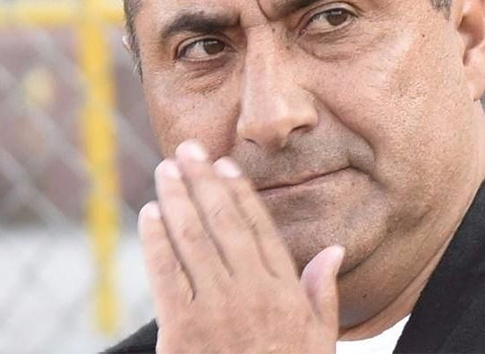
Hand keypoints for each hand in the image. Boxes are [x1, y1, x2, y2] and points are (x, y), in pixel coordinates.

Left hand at [139, 140, 344, 353]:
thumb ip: (323, 294)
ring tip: (165, 171)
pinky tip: (150, 215)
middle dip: (203, 181)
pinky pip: (166, 273)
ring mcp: (216, 309)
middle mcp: (252, 292)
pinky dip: (156, 239)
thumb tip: (334, 249)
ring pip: (192, 239)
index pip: (259, 228)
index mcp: (285, 293)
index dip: (240, 192)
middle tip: (186, 150)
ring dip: (176, 199)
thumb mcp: (319, 343)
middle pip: (223, 222)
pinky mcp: (183, 330)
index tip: (225, 166)